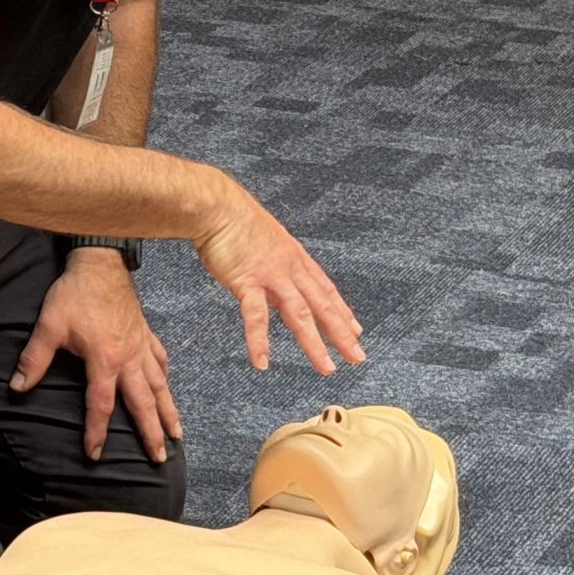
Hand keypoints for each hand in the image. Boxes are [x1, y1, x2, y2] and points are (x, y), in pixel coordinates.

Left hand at [10, 251, 181, 464]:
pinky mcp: (145, 332)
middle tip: (159, 458)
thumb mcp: (49, 326)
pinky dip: (165, 376)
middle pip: (142, 403)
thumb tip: (15, 388)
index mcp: (105, 360)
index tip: (96, 454)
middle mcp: (129, 358)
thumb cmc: (75, 293)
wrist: (100, 261)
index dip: (96, 431)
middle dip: (150, 433)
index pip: (101, 405)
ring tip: (176, 434)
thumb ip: (34, 359)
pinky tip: (167, 385)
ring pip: (159, 385)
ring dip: (167, 411)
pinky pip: (160, 359)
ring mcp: (141, 345)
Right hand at [191, 183, 364, 374]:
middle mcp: (290, 268)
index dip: (342, 312)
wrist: (217, 207)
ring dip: (314, 343)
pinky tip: (261, 363)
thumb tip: (274, 290)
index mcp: (295, 258)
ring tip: (325, 367)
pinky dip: (259, 342)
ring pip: (300, 314)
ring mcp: (271, 275)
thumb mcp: (265, 244)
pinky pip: (256, 317)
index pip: (325, 290)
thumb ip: (273, 267)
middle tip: (356, 357)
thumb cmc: (234, 222)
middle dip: (341, 334)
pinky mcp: (248, 281)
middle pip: (322, 305)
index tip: (356, 330)